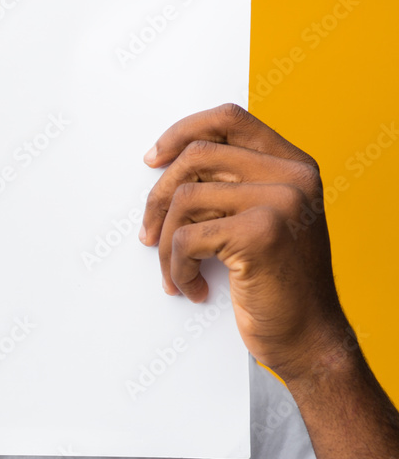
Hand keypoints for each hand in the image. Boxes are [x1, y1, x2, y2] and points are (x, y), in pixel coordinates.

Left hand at [139, 103, 351, 380]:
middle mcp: (293, 177)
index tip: (153, 159)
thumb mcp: (267, 219)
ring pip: (184, 199)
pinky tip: (190, 286)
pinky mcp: (261, 233)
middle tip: (147, 232)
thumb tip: (168, 165)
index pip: (228, 119)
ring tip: (175, 270)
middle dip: (159, 198)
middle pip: (196, 157)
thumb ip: (235, 184)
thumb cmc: (280, 284)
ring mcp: (281, 202)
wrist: (310, 339)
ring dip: (164, 242)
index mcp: (294, 165)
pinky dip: (175, 267)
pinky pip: (185, 238)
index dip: (181, 132)